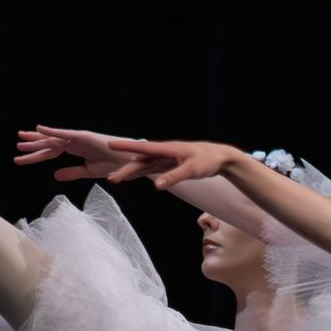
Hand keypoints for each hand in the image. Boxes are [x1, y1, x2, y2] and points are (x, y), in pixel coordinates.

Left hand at [17, 127, 158, 184]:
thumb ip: (71, 172)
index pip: (51, 153)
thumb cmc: (113, 165)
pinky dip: (52, 131)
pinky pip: (65, 134)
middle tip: (17, 144)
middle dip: (32, 145)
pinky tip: (39, 129)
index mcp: (75, 149)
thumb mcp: (88, 171)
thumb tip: (54, 176)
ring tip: (21, 138)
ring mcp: (78, 138)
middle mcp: (74, 142)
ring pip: (53, 139)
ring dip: (37, 138)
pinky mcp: (84, 136)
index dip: (36, 155)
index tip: (21, 157)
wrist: (130, 162)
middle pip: (49, 144)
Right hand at [104, 138, 242, 191]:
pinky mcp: (169, 165)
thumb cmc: (207, 161)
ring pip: (143, 166)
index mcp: (167, 149)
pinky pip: (150, 169)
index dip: (126, 147)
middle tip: (111, 179)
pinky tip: (130, 177)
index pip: (142, 148)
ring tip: (113, 179)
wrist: (220, 157)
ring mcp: (165, 159)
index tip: (110, 144)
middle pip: (140, 161)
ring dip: (129, 172)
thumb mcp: (192, 170)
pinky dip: (140, 173)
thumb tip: (156, 186)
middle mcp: (163, 153)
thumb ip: (173, 177)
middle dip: (125, 169)